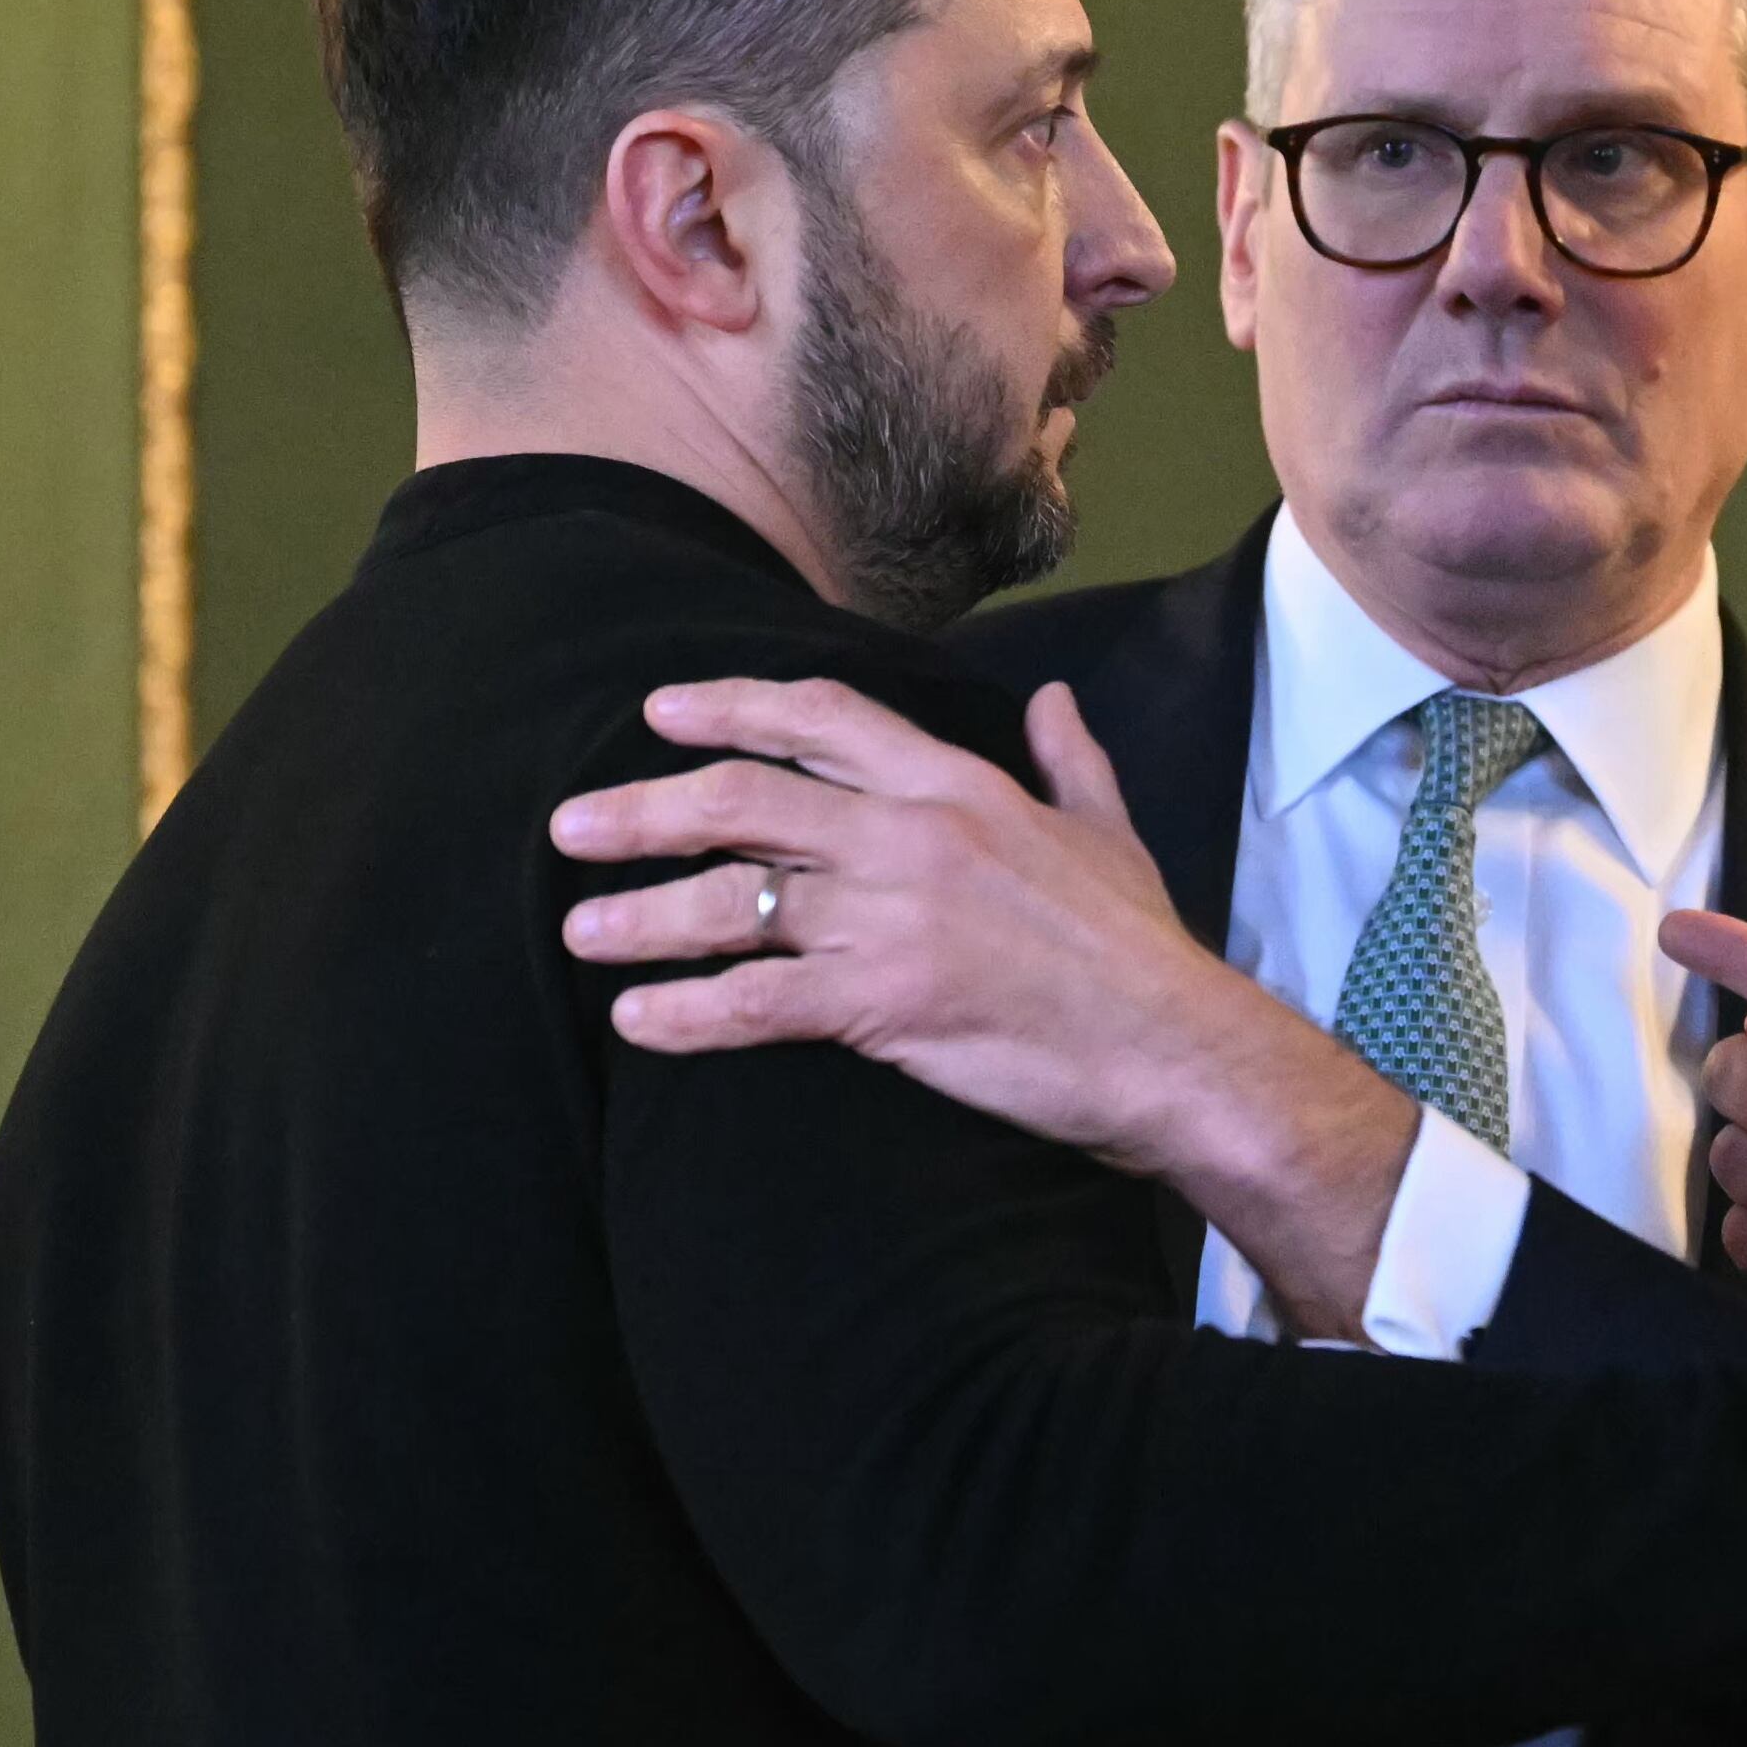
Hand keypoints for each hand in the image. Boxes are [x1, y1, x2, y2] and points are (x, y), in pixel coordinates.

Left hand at [552, 677, 1415, 1330]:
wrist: (1173, 1047)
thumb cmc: (1141, 950)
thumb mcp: (1109, 833)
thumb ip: (1071, 761)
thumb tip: (1057, 699)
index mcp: (958, 786)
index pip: (822, 717)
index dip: (731, 707)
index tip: (661, 712)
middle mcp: (911, 836)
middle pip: (745, 799)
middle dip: (645, 809)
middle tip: (573, 826)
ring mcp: (892, 919)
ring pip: (734, 901)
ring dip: (642, 916)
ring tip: (583, 931)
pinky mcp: (884, 1004)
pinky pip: (756, 1002)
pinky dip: (686, 1013)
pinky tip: (637, 1022)